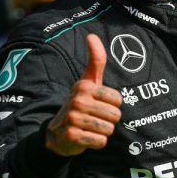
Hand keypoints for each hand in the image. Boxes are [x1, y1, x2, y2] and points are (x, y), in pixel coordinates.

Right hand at [46, 34, 122, 156]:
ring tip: (91, 127)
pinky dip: (97, 142)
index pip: (118, 99)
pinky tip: (86, 137)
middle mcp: (78, 100)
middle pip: (115, 115)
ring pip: (109, 129)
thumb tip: (91, 35)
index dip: (113, 105)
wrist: (57, 132)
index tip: (100, 104)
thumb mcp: (88, 82)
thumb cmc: (80, 103)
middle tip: (95, 118)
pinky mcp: (71, 136)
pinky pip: (100, 141)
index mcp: (84, 86)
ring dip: (103, 132)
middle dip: (109, 120)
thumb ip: (96, 60)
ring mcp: (73, 118)